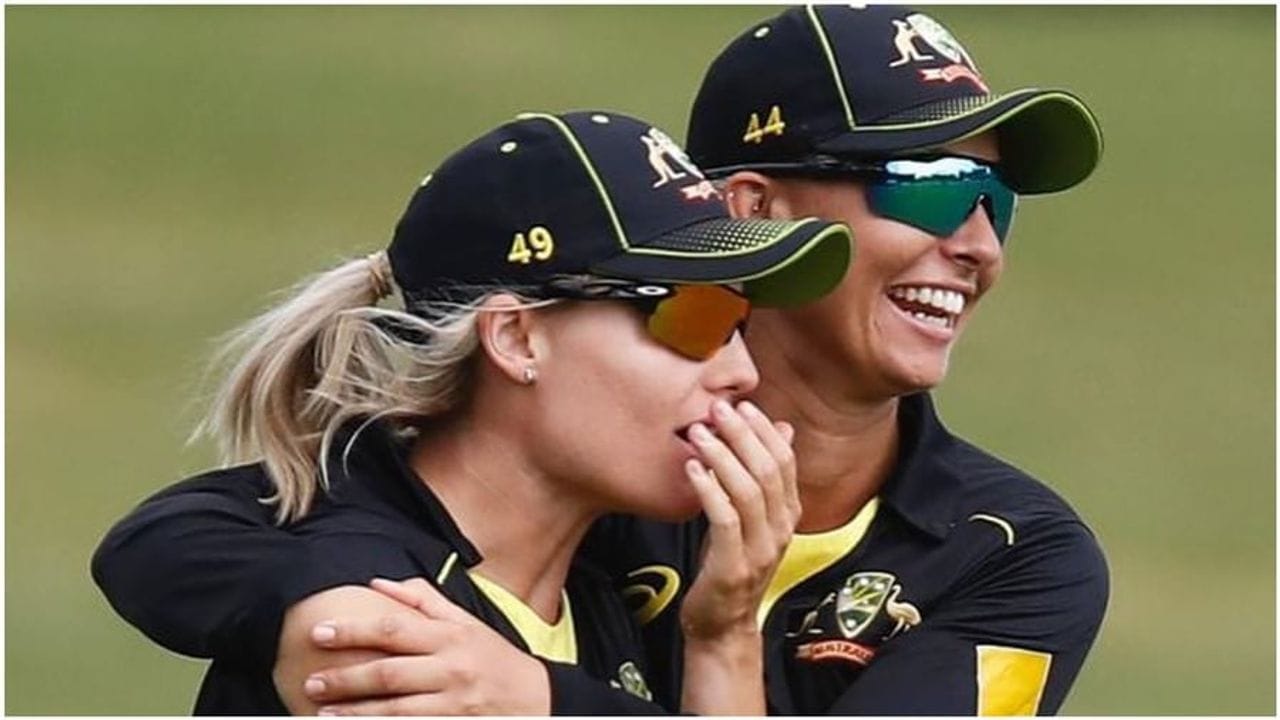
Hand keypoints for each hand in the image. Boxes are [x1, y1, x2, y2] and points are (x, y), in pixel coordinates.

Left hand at [301, 578, 550, 715]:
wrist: (537, 701)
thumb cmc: (494, 658)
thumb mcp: (466, 623)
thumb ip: (423, 601)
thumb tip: (378, 583)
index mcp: (451, 636)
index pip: (394, 629)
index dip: (353, 630)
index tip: (320, 633)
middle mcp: (452, 669)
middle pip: (389, 673)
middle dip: (346, 679)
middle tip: (312, 682)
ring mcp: (454, 704)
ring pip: (395, 710)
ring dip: (356, 714)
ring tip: (322, 713)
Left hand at [680, 399, 798, 640]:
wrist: (722, 624)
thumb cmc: (730, 563)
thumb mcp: (751, 517)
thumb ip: (765, 477)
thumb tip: (782, 428)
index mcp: (789, 514)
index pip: (785, 461)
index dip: (764, 430)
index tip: (742, 403)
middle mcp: (782, 530)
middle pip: (768, 470)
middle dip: (743, 435)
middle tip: (717, 408)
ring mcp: (761, 550)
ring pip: (749, 491)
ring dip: (723, 456)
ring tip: (699, 433)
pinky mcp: (734, 567)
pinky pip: (725, 519)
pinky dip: (709, 489)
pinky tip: (692, 469)